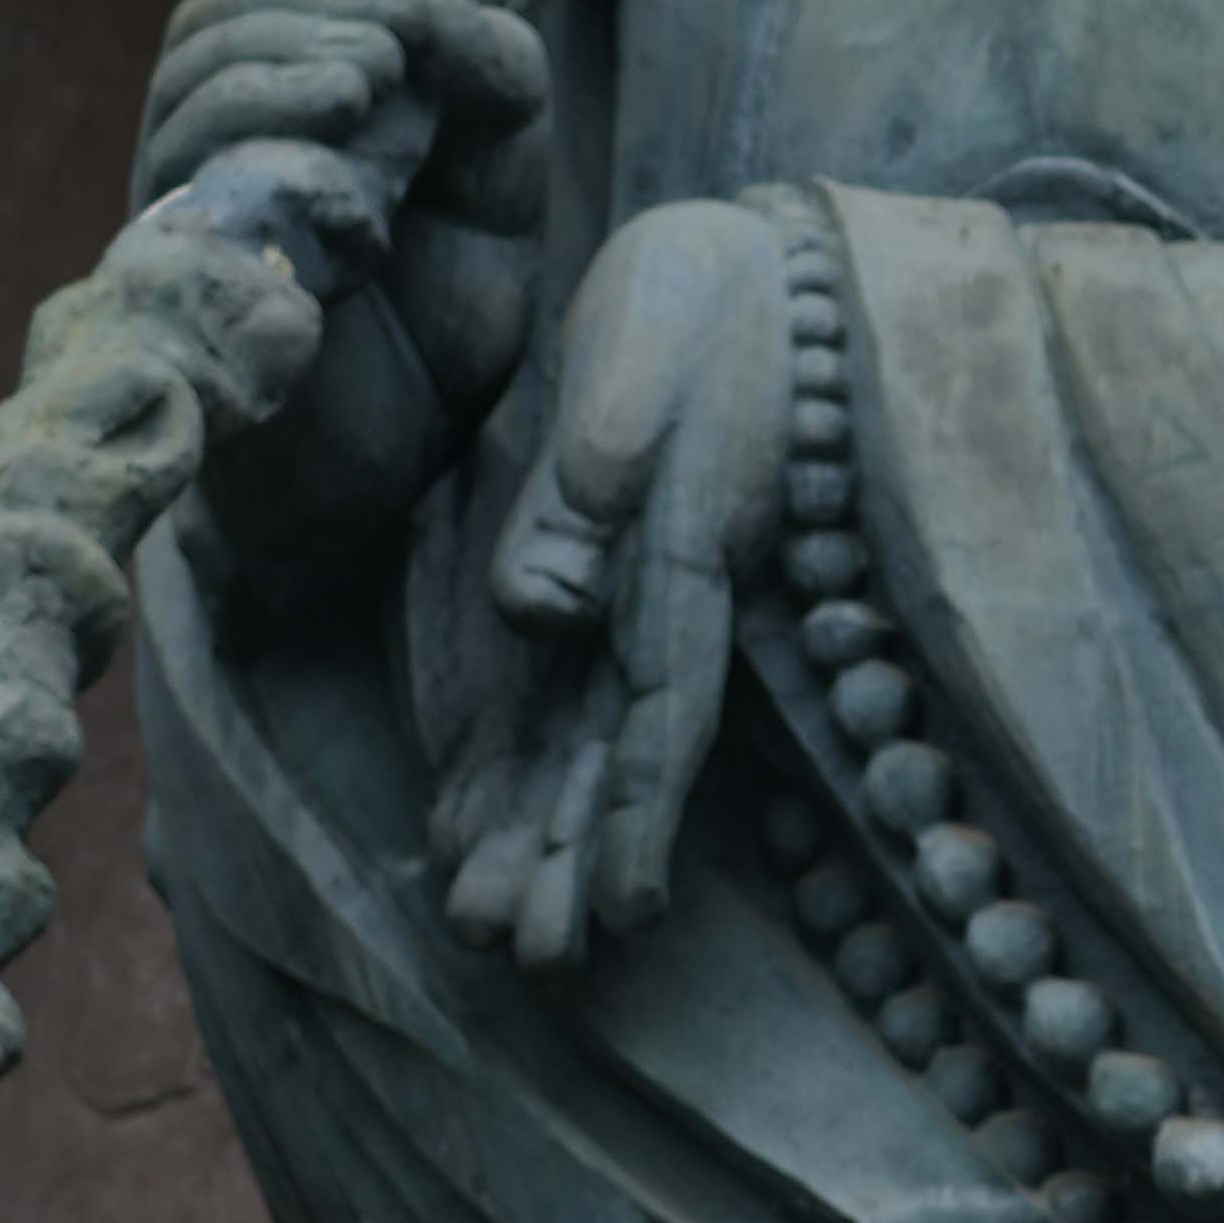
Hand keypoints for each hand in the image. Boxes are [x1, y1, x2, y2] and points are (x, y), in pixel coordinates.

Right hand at [143, 0, 552, 457]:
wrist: (380, 480)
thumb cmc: (433, 328)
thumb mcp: (493, 178)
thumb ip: (486, 77)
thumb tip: (433, 12)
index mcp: (269, 105)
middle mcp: (203, 148)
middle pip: (210, 20)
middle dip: (305, 0)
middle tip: (396, 37)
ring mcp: (179, 215)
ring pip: (188, 89)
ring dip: (280, 60)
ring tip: (372, 79)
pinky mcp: (180, 293)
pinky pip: (190, 194)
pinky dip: (266, 147)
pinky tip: (349, 160)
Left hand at [431, 197, 797, 972]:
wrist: (749, 260)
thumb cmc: (702, 301)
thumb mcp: (640, 367)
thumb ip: (595, 483)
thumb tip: (539, 608)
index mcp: (678, 560)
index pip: (659, 712)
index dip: (638, 817)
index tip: (620, 913)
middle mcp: (662, 598)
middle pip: (621, 752)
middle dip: (580, 857)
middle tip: (533, 962)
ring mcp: (640, 593)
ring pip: (589, 734)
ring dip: (551, 833)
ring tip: (501, 934)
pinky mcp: (610, 570)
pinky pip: (563, 688)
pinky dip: (523, 759)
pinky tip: (474, 821)